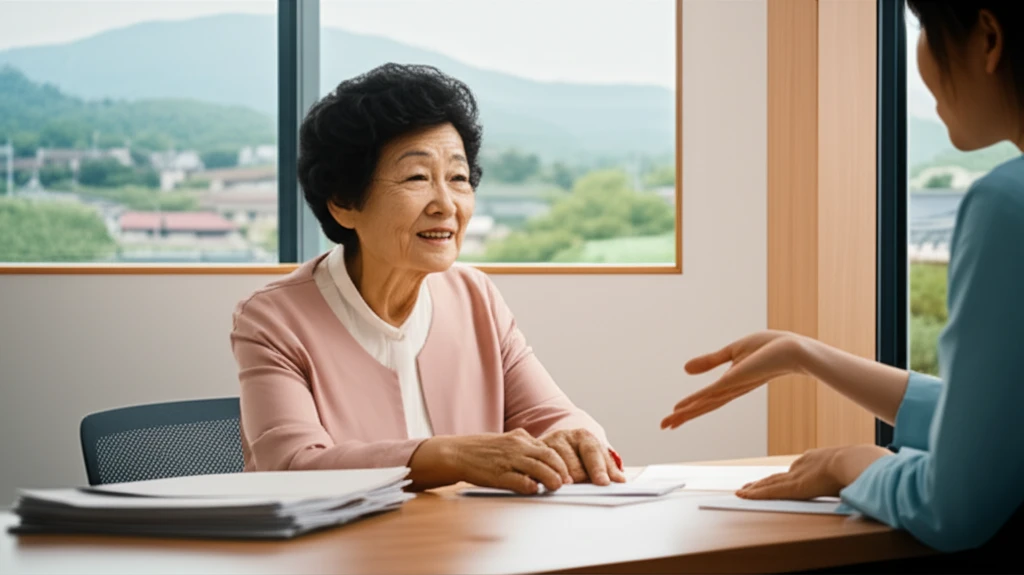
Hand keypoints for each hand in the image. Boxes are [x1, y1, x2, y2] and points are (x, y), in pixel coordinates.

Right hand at [440, 429, 571, 493]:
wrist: (456, 453)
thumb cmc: (481, 450)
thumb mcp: (505, 442)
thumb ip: (523, 449)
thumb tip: (542, 461)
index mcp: (520, 437)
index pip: (549, 449)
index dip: (561, 462)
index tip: (567, 473)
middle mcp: (517, 446)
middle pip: (549, 457)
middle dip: (561, 470)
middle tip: (568, 482)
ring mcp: (508, 460)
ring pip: (539, 468)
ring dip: (552, 479)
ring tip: (557, 487)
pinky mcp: (499, 474)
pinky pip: (520, 480)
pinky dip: (531, 486)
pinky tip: (535, 490)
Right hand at [541, 428, 625, 485]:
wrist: (551, 445)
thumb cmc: (576, 455)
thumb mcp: (592, 457)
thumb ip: (607, 467)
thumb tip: (620, 480)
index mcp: (583, 436)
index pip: (593, 452)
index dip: (598, 468)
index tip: (604, 482)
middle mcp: (564, 436)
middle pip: (575, 464)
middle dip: (580, 479)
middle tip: (582, 489)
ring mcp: (547, 443)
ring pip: (557, 468)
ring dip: (561, 481)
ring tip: (562, 487)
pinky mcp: (533, 453)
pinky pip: (540, 469)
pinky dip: (544, 480)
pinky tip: (545, 485)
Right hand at [661, 330, 806, 429]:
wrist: (793, 348)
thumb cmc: (771, 347)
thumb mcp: (733, 351)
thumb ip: (709, 361)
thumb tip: (685, 369)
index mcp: (732, 384)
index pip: (708, 399)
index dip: (690, 408)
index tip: (674, 415)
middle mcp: (731, 390)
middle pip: (703, 406)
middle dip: (683, 417)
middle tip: (663, 426)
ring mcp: (732, 387)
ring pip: (704, 404)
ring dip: (684, 414)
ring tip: (667, 423)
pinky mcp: (734, 381)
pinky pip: (710, 393)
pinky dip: (695, 401)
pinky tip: (681, 408)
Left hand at [736, 444, 891, 499]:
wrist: (855, 462)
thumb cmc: (862, 465)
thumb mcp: (855, 469)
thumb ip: (854, 475)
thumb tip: (868, 478)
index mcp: (817, 459)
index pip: (796, 469)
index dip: (785, 476)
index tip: (780, 478)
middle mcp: (802, 465)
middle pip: (778, 475)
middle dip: (764, 481)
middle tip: (751, 484)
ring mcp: (796, 475)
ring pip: (769, 483)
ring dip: (755, 488)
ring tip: (743, 490)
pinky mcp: (792, 487)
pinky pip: (768, 491)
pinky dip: (754, 493)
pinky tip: (743, 494)